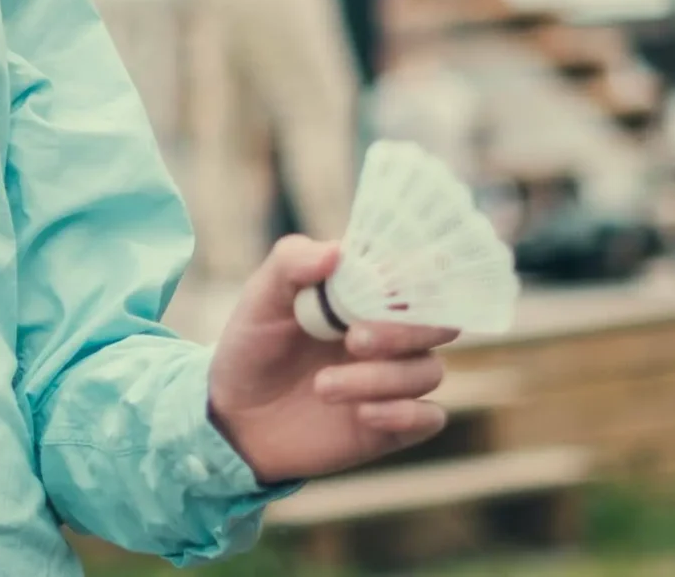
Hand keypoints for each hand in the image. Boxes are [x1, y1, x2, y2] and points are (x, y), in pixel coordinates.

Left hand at [206, 236, 456, 484]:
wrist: (235, 415)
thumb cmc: (253, 345)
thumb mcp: (261, 298)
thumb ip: (292, 264)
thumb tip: (336, 251)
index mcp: (368, 294)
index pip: (419, 276)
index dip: (419, 276)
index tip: (391, 286)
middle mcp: (392, 334)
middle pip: (439, 324)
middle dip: (404, 331)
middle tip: (353, 340)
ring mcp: (394, 379)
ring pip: (428, 372)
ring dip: (379, 379)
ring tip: (321, 387)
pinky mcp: (394, 423)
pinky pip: (430, 418)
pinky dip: (403, 414)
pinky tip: (361, 414)